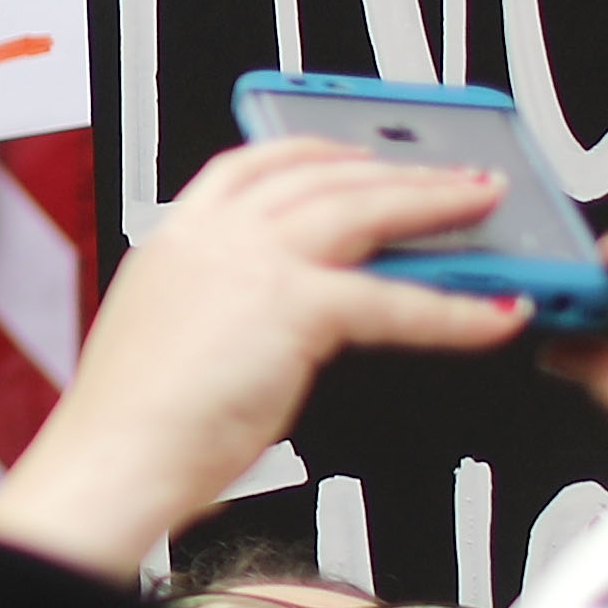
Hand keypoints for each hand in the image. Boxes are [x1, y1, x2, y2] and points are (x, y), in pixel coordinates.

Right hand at [0, 141, 533, 579]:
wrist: (115, 457)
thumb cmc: (135, 421)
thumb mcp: (174, 333)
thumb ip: (225, 303)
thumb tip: (291, 309)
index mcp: (178, 235)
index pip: (254, 163)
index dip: (314, 150)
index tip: (353, 150)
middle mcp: (214, 233)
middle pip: (324, 174)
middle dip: (396, 169)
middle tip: (451, 173)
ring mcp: (253, 260)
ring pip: (364, 209)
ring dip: (433, 204)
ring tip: (482, 206)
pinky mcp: (293, 305)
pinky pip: (395, 300)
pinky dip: (453, 309)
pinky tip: (492, 316)